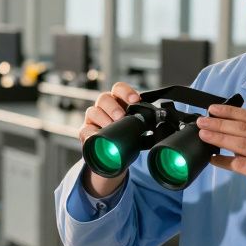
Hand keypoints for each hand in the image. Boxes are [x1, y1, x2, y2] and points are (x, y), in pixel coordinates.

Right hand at [79, 82, 140, 197]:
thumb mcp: (135, 127)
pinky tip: (97, 136)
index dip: (126, 92)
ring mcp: (93, 119)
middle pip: (104, 98)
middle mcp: (104, 107)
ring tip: (111, 126)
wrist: (113, 156)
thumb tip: (160, 122)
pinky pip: (85, 130)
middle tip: (121, 117)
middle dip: (113, 107)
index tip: (135, 100)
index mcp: (117, 102)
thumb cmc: (125, 137)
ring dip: (103, 118)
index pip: (119, 89)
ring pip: (93, 111)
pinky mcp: (85, 132)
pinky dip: (91, 133)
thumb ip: (143, 122)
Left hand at [197, 104, 245, 236]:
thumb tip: (225, 134)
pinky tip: (212, 159)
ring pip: (240, 144)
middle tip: (202, 121)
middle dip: (220, 123)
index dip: (230, 112)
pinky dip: (224, 161)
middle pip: (243, 128)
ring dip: (219, 138)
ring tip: (203, 135)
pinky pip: (240, 164)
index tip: (212, 109)